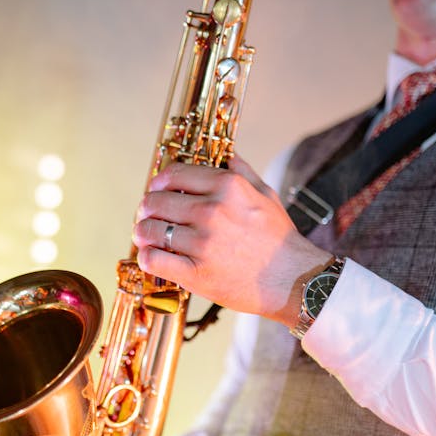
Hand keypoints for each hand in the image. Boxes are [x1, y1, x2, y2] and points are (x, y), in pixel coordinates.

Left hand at [133, 156, 330, 325]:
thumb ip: (243, 172)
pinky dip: (146, 256)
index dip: (159, 182)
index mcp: (228, 187)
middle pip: (156, 201)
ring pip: (150, 229)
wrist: (293, 280)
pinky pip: (153, 259)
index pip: (174, 174)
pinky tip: (151, 256)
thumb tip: (226, 155)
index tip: (156, 189)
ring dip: (142, 232)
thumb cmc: (279, 239)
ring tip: (145, 236)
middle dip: (147, 208)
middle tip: (147, 215)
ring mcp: (202, 243)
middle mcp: (212, 211)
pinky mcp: (196, 273)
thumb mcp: (266, 195)